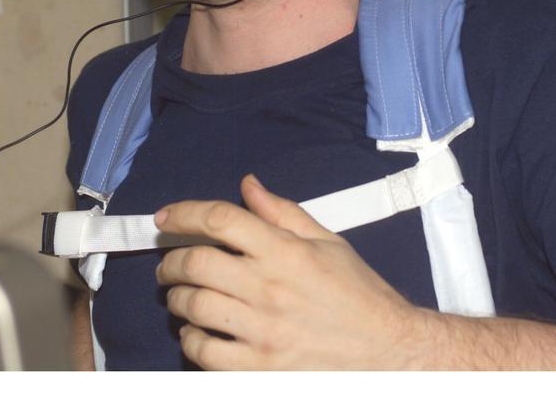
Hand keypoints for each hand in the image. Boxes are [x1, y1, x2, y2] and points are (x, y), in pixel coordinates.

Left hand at [154, 175, 421, 369]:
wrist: (389, 353)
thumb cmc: (359, 297)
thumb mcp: (328, 243)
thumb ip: (283, 213)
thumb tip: (248, 186)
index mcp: (286, 252)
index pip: (221, 219)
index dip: (185, 213)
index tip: (166, 218)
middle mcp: (269, 288)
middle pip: (196, 262)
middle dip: (172, 260)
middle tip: (169, 264)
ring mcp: (262, 332)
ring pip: (193, 307)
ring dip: (176, 298)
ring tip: (180, 296)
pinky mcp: (259, 370)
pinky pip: (203, 353)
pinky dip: (190, 340)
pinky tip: (195, 334)